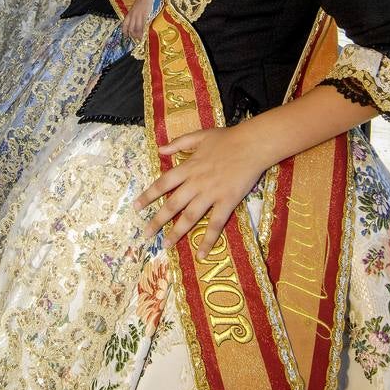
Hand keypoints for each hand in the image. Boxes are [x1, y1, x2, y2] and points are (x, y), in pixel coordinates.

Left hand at [122, 0, 153, 40]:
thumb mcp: (137, 6)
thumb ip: (136, 14)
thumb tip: (137, 22)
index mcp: (130, 12)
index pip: (125, 24)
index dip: (125, 31)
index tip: (126, 36)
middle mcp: (133, 14)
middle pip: (130, 28)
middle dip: (132, 35)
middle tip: (135, 40)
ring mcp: (139, 14)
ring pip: (136, 28)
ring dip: (138, 35)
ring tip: (140, 39)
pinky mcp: (145, 14)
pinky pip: (143, 25)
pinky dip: (143, 31)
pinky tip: (145, 34)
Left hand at [134, 124, 264, 258]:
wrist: (252, 144)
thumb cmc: (228, 138)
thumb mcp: (200, 135)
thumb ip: (179, 143)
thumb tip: (160, 149)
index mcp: (188, 167)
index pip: (163, 183)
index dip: (148, 196)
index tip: (136, 207)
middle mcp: (196, 183)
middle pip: (172, 204)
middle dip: (157, 220)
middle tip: (146, 234)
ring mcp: (211, 194)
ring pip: (190, 217)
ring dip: (177, 232)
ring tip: (166, 245)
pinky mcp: (227, 202)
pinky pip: (216, 224)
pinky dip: (208, 240)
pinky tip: (201, 254)